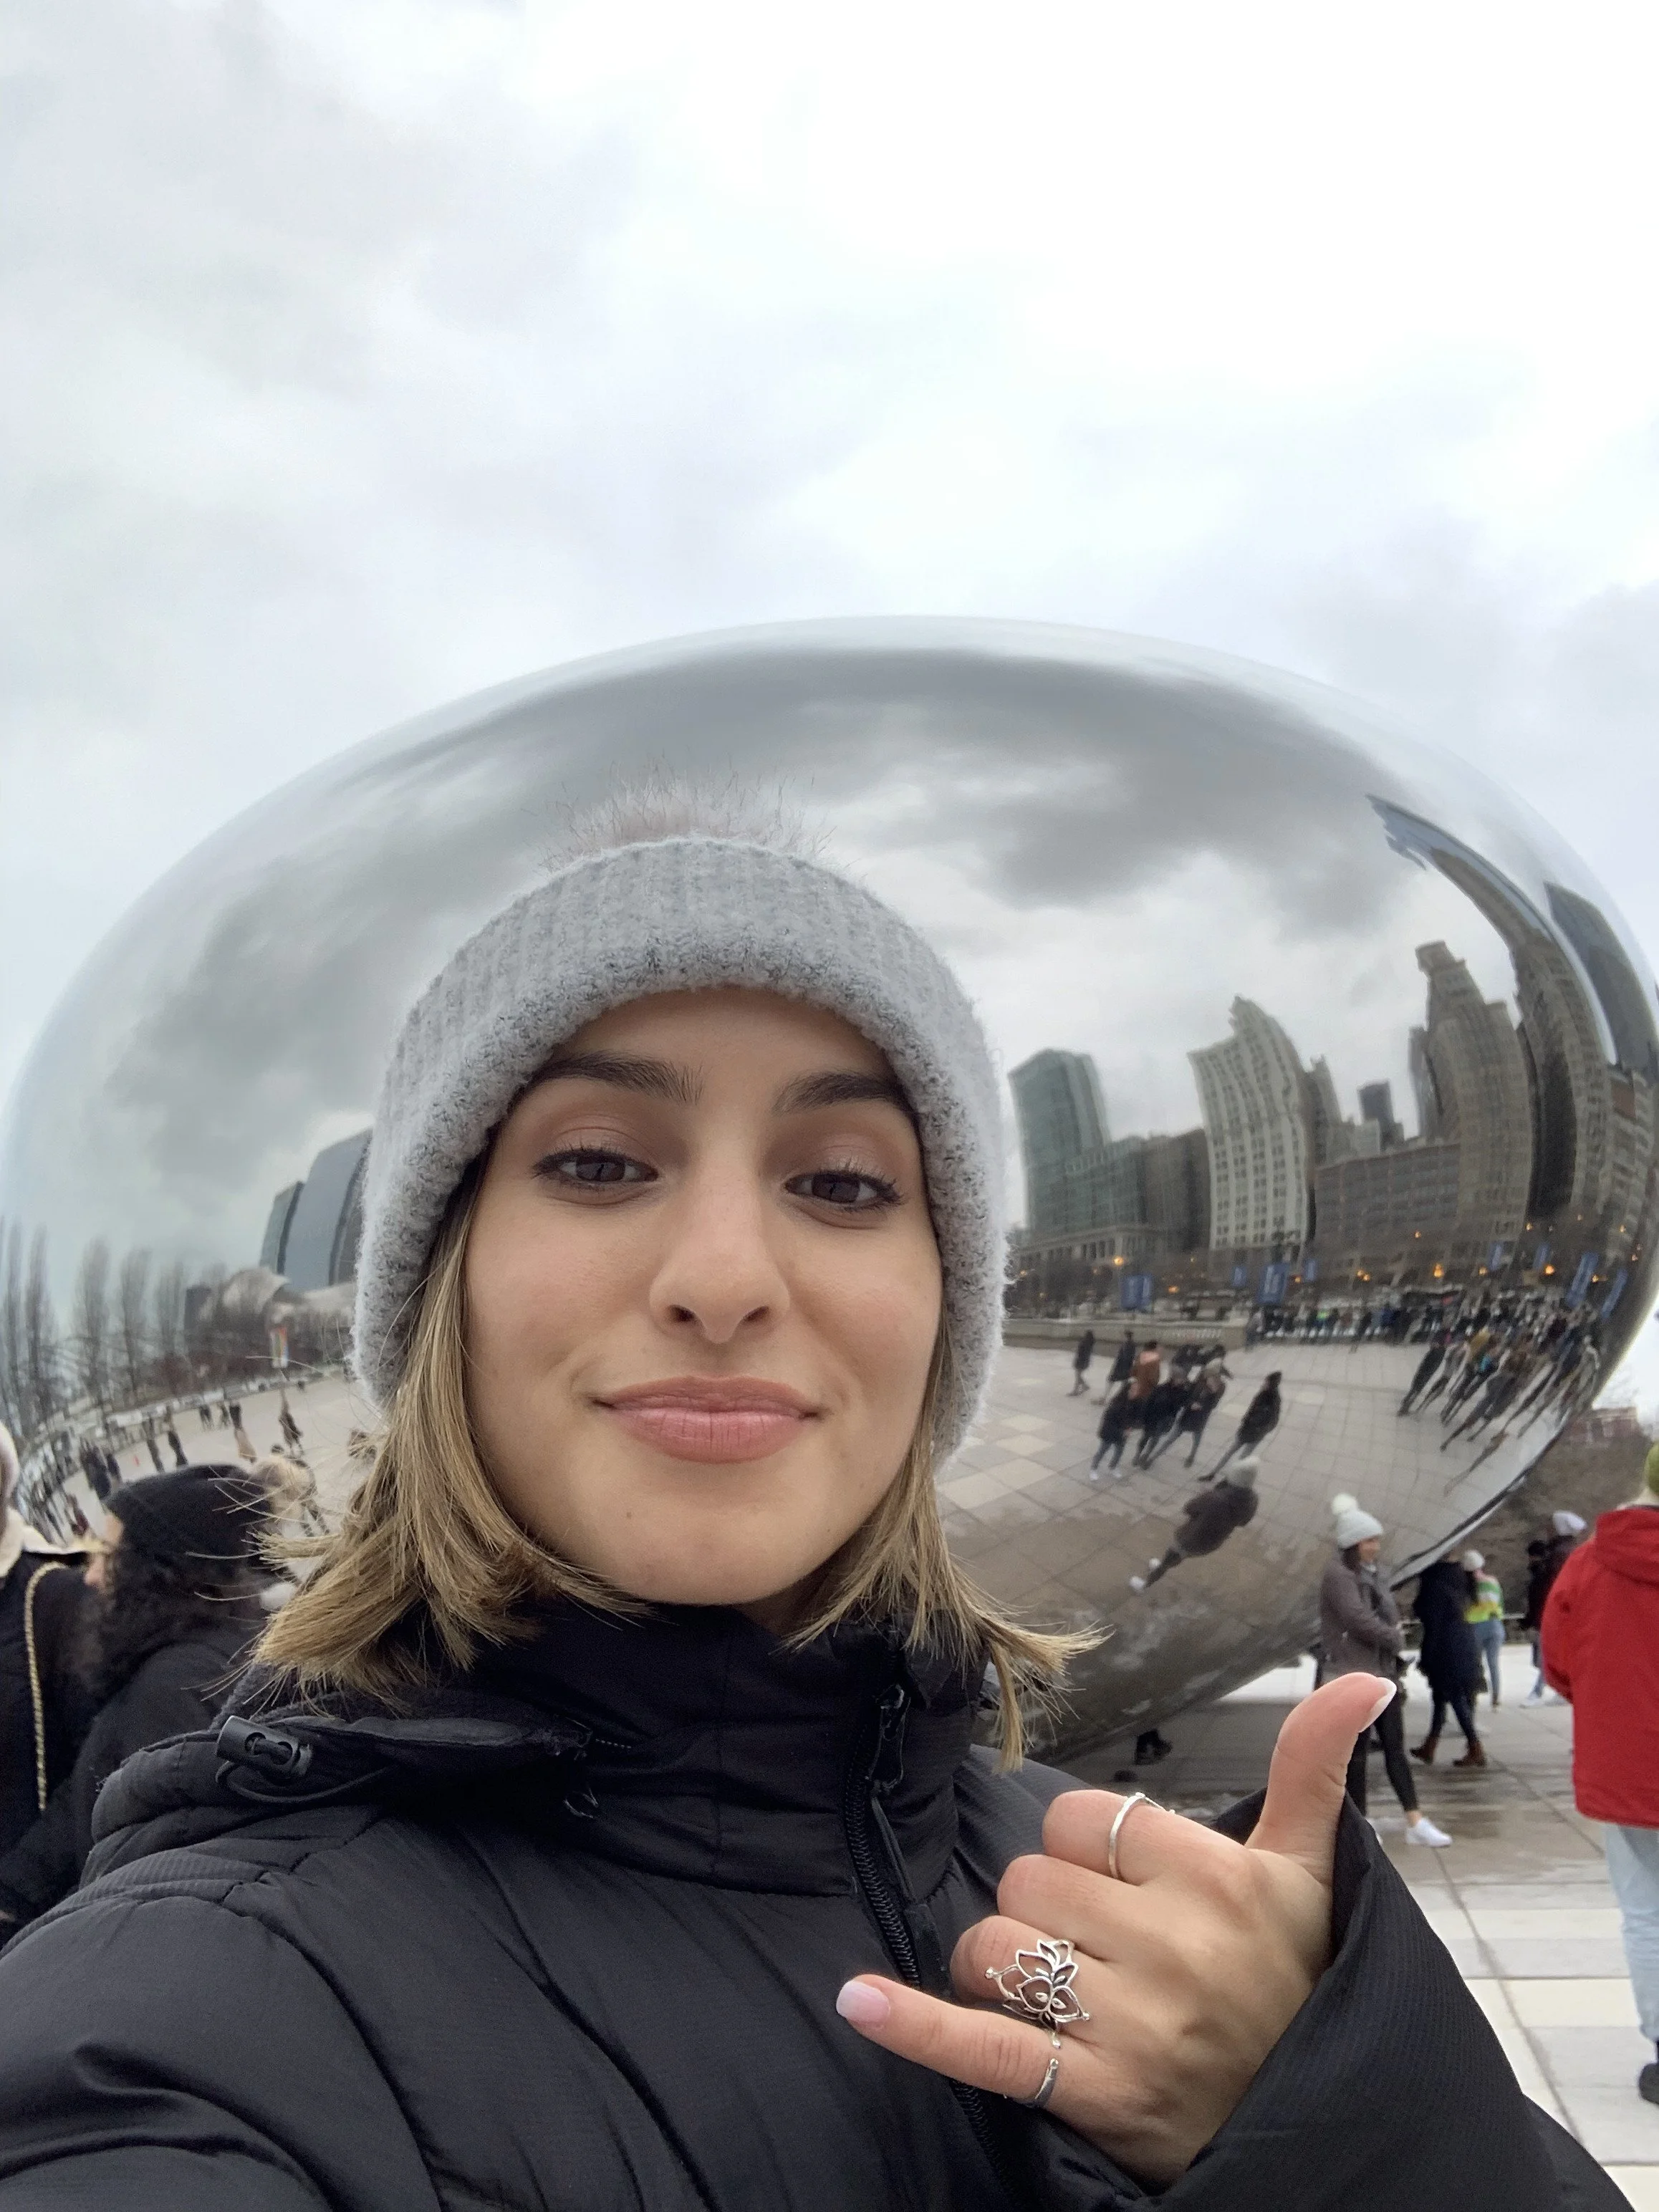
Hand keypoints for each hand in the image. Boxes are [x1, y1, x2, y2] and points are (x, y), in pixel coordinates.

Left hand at [835, 1671, 1390, 2185]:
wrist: (1321, 2119)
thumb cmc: (1300, 1980)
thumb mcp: (1315, 1869)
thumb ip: (1312, 1764)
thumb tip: (1365, 1675)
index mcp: (1213, 1876)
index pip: (1082, 1820)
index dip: (1088, 1851)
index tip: (1128, 1888)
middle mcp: (1169, 1947)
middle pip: (1028, 1881)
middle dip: (1046, 1910)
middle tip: (1101, 1949)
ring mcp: (1129, 2026)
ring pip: (996, 1950)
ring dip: (1004, 1969)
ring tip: (1060, 1993)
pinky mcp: (1092, 2096)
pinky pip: (983, 2049)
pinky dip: (916, 2027)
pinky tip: (859, 2000)